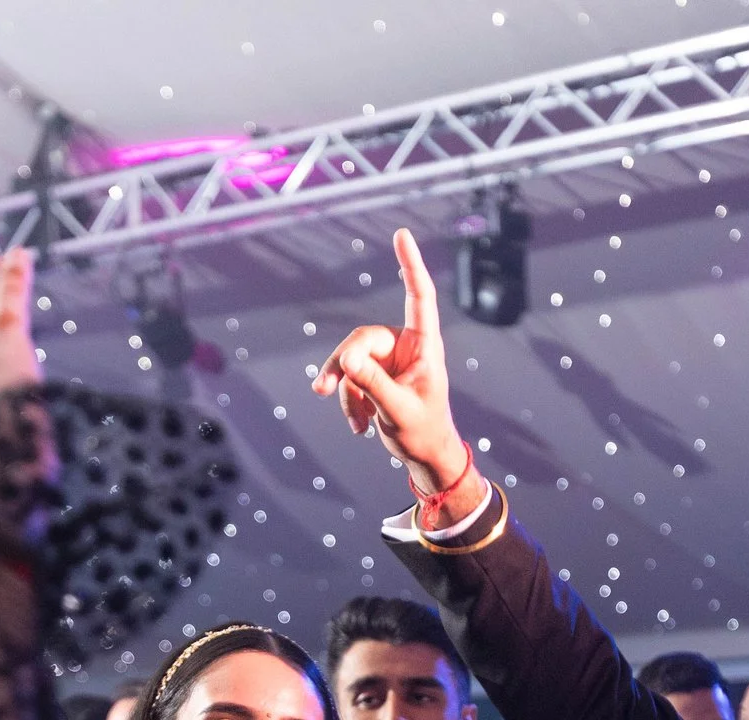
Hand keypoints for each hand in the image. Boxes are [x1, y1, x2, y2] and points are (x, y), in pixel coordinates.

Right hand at [311, 228, 474, 499]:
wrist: (425, 456)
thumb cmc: (423, 433)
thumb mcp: (397, 410)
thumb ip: (372, 384)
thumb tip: (345, 359)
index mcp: (424, 346)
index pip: (419, 297)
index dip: (411, 265)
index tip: (402, 234)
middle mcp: (406, 347)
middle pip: (362, 339)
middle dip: (343, 365)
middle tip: (323, 389)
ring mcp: (389, 361)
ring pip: (350, 361)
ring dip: (347, 393)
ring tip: (356, 424)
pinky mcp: (375, 376)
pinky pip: (350, 380)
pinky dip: (351, 404)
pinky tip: (361, 427)